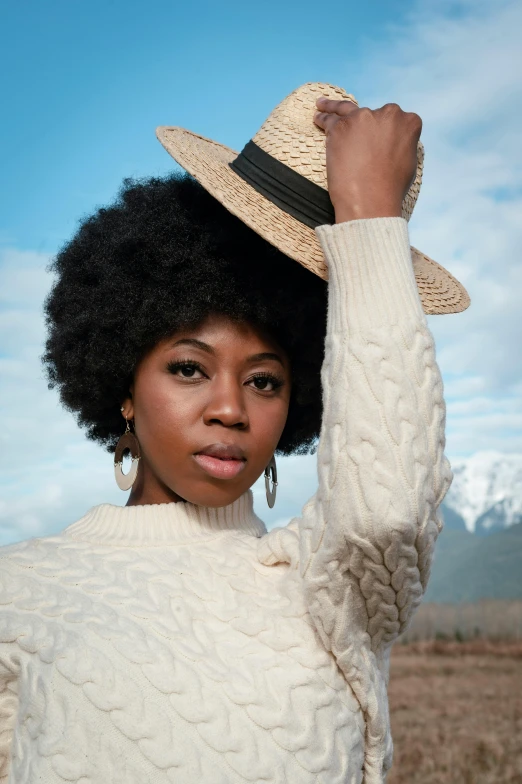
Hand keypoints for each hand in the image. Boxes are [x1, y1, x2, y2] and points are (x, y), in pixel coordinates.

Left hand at [314, 97, 421, 222]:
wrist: (369, 201)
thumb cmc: (390, 189)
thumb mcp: (409, 162)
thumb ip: (402, 144)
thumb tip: (394, 142)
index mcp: (408, 122)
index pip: (398, 119)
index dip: (387, 129)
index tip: (380, 135)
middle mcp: (387, 114)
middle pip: (373, 114)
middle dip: (365, 122)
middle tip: (355, 131)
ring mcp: (362, 119)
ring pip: (345, 109)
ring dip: (333, 107)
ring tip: (322, 105)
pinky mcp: (340, 128)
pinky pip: (329, 119)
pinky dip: (322, 117)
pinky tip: (318, 115)